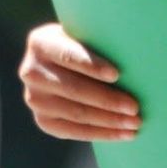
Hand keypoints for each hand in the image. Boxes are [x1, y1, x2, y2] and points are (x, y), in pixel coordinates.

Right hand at [19, 22, 141, 141]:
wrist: (57, 62)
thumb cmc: (80, 43)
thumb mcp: (80, 33)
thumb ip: (96, 41)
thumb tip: (132, 56)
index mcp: (40, 43)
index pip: (68, 56)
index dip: (91, 65)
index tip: (116, 74)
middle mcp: (31, 72)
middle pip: (75, 89)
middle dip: (108, 100)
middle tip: (135, 107)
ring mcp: (34, 99)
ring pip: (77, 113)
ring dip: (109, 121)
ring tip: (135, 123)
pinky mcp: (43, 120)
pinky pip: (74, 132)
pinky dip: (101, 134)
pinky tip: (122, 134)